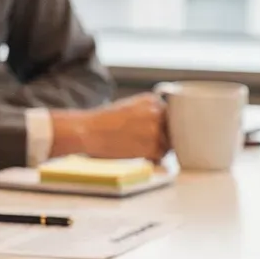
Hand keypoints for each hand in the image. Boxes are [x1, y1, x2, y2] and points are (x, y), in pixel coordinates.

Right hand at [49, 93, 168, 161]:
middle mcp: (158, 111)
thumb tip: (168, 130)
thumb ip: (149, 114)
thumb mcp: (130, 107)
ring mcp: (157, 129)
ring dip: (157, 150)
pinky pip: (160, 157)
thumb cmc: (104, 122)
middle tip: (141, 142)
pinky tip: (135, 153)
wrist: (87, 131)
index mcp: (152, 100)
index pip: (170, 117)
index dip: (161, 128)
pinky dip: (150, 159)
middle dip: (162, 139)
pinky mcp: (153, 146)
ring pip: (168, 145)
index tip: (146, 132)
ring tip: (135, 147)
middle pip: (172, 131)